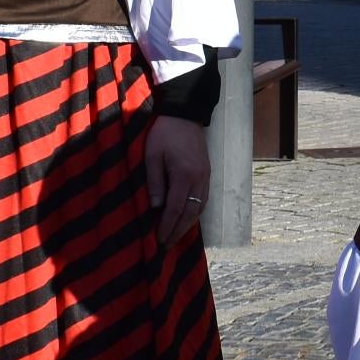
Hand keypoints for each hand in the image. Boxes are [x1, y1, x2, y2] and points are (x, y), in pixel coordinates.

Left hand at [147, 115, 209, 245]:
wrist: (185, 114)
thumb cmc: (164, 133)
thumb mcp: (152, 156)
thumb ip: (155, 182)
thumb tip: (157, 208)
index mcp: (184, 175)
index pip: (175, 209)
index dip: (167, 227)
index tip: (159, 240)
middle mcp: (199, 179)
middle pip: (190, 213)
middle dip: (178, 231)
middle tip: (166, 245)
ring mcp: (206, 177)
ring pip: (199, 208)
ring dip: (188, 224)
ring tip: (176, 236)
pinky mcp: (207, 173)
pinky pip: (203, 199)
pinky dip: (195, 213)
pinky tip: (187, 218)